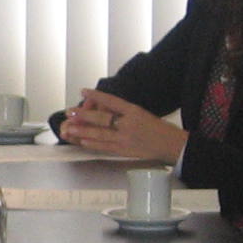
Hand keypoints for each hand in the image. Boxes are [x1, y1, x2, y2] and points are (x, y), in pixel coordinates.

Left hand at [57, 88, 187, 164]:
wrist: (172, 145)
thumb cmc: (158, 128)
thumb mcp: (142, 113)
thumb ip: (123, 111)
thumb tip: (102, 107)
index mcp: (134, 111)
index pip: (111, 100)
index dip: (96, 96)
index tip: (83, 91)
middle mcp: (129, 124)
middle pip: (102, 118)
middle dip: (84, 115)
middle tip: (70, 111)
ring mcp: (126, 138)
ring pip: (100, 134)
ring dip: (83, 131)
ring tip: (70, 128)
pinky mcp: (124, 150)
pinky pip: (105, 146)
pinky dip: (92, 144)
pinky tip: (82, 142)